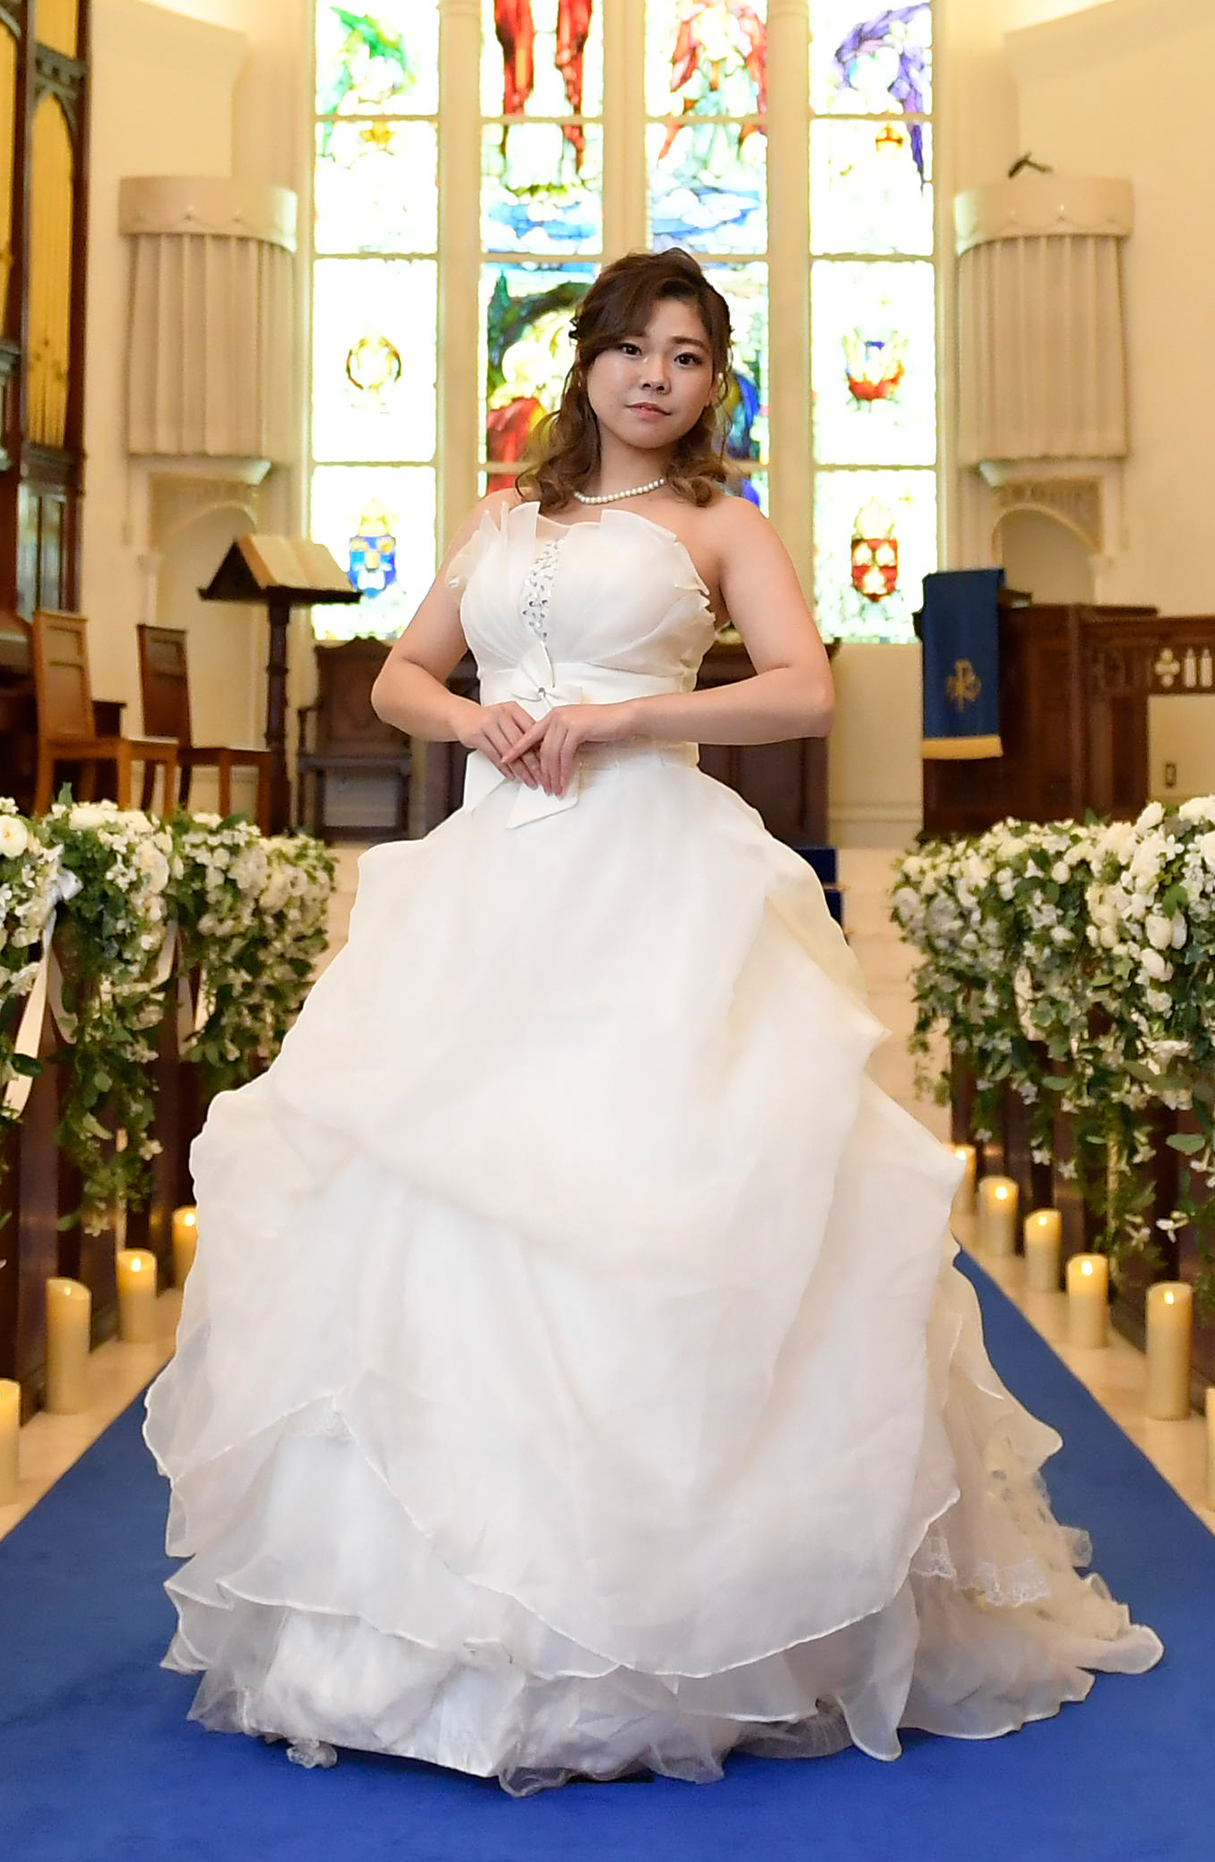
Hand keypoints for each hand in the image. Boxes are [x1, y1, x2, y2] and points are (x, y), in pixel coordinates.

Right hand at [457, 701, 543, 786]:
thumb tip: (542, 750)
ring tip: (528, 780)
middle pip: (521, 742)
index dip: (541, 748)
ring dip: (520, 769)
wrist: (462, 716)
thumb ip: (523, 730)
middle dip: (533, 763)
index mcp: (513, 709)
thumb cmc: (488, 720)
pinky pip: (494, 755)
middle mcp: (501, 714)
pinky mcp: (476, 735)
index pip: (532, 730)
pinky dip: (504, 768)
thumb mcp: (507, 719)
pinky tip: (512, 775)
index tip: (549, 762)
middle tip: (541, 776)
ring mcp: (488, 724)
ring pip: (508, 751)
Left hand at [501, 702, 638, 795]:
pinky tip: (563, 782)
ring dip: (551, 775)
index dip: (517, 748)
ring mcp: (566, 721)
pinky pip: (564, 755)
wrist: (624, 717)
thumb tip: (550, 759)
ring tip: (552, 789)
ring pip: (551, 753)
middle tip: (542, 787)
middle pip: (540, 748)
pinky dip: (563, 771)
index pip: (530, 733)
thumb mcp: (577, 733)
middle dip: (540, 771)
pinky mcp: (576, 729)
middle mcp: (556, 716)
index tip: (505, 759)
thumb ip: (562, 741)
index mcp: (554, 715)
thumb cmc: (603, 725)